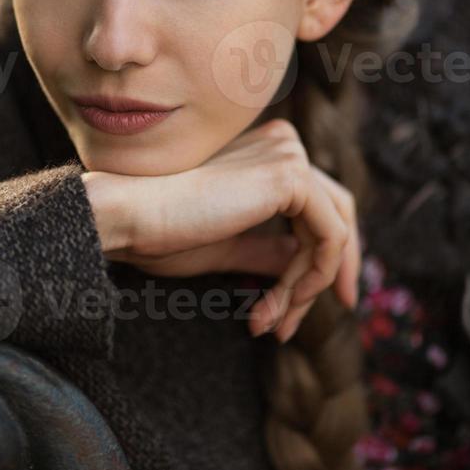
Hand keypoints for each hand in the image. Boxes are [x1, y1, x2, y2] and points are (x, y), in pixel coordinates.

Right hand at [83, 118, 359, 340]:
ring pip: (333, 233)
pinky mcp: (291, 177)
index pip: (319, 205)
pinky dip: (311, 278)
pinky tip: (277, 305)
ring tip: (270, 324)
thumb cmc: (163, 230)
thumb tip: (307, 268)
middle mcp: (285, 143)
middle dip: (328, 274)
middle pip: (337, 214)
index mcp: (267, 150)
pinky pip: (329, 238)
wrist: (132, 214)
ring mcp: (290, 155)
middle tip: (296, 326)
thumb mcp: (231, 245)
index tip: (295, 309)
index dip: (320, 258)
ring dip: (306, 288)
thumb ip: (271, 250)